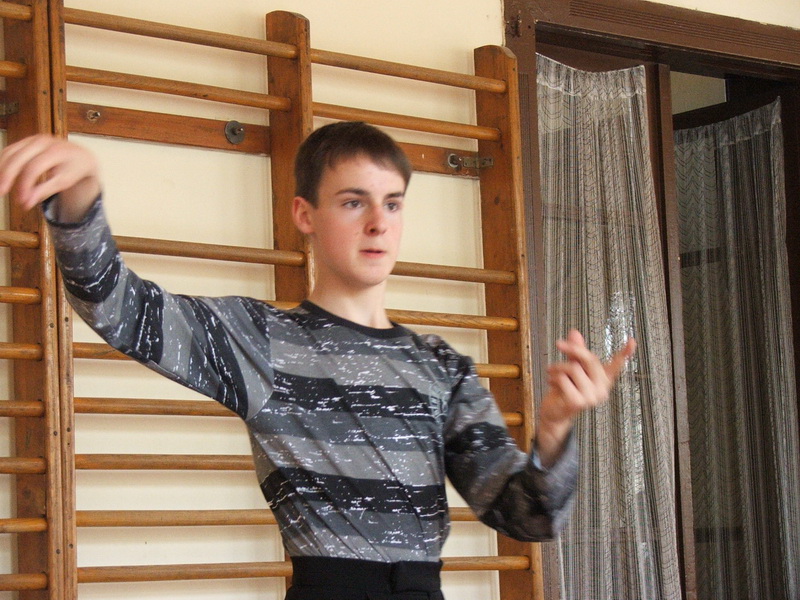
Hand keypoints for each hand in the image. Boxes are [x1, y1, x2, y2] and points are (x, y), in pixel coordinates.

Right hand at [0, 134, 100, 220]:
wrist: (79, 155)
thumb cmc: (72, 170)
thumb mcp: (64, 181)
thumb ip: (45, 191)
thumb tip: (26, 203)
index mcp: (56, 151)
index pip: (34, 168)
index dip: (25, 185)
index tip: (21, 200)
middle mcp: (42, 142)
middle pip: (18, 158)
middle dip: (7, 175)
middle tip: (1, 192)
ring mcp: (32, 139)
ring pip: (9, 153)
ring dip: (1, 169)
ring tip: (1, 187)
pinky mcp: (25, 141)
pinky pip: (8, 151)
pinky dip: (2, 163)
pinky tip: (1, 177)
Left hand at [536, 330, 635, 465]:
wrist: (554, 413)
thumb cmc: (564, 389)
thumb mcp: (570, 367)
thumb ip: (575, 351)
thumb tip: (575, 332)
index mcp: (603, 379)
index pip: (616, 365)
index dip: (624, 353)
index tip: (632, 341)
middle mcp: (602, 389)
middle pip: (590, 359)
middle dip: (572, 349)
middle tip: (558, 344)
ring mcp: (592, 397)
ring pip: (574, 368)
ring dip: (558, 367)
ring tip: (552, 373)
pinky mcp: (579, 402)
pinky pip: (564, 380)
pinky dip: (554, 378)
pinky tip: (552, 384)